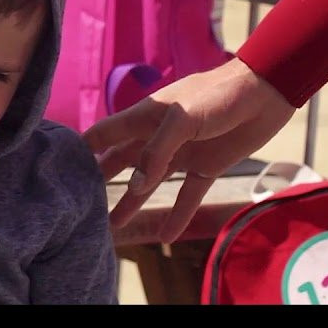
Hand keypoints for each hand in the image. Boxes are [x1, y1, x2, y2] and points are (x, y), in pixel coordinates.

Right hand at [82, 57, 295, 242]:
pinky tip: (166, 235)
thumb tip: (136, 186)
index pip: (104, 134)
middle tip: (79, 202)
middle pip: (121, 161)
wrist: (266, 92)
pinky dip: (177, 214)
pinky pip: (187, 195)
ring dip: (132, 203)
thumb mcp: (181, 118)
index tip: (61, 167)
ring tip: (111, 225)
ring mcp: (181, 153)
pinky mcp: (207, 166)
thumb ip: (156, 152)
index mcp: (144, 117)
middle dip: (101, 179)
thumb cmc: (217, 95)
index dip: (83, 148)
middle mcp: (157, 137)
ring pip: (149, 183)